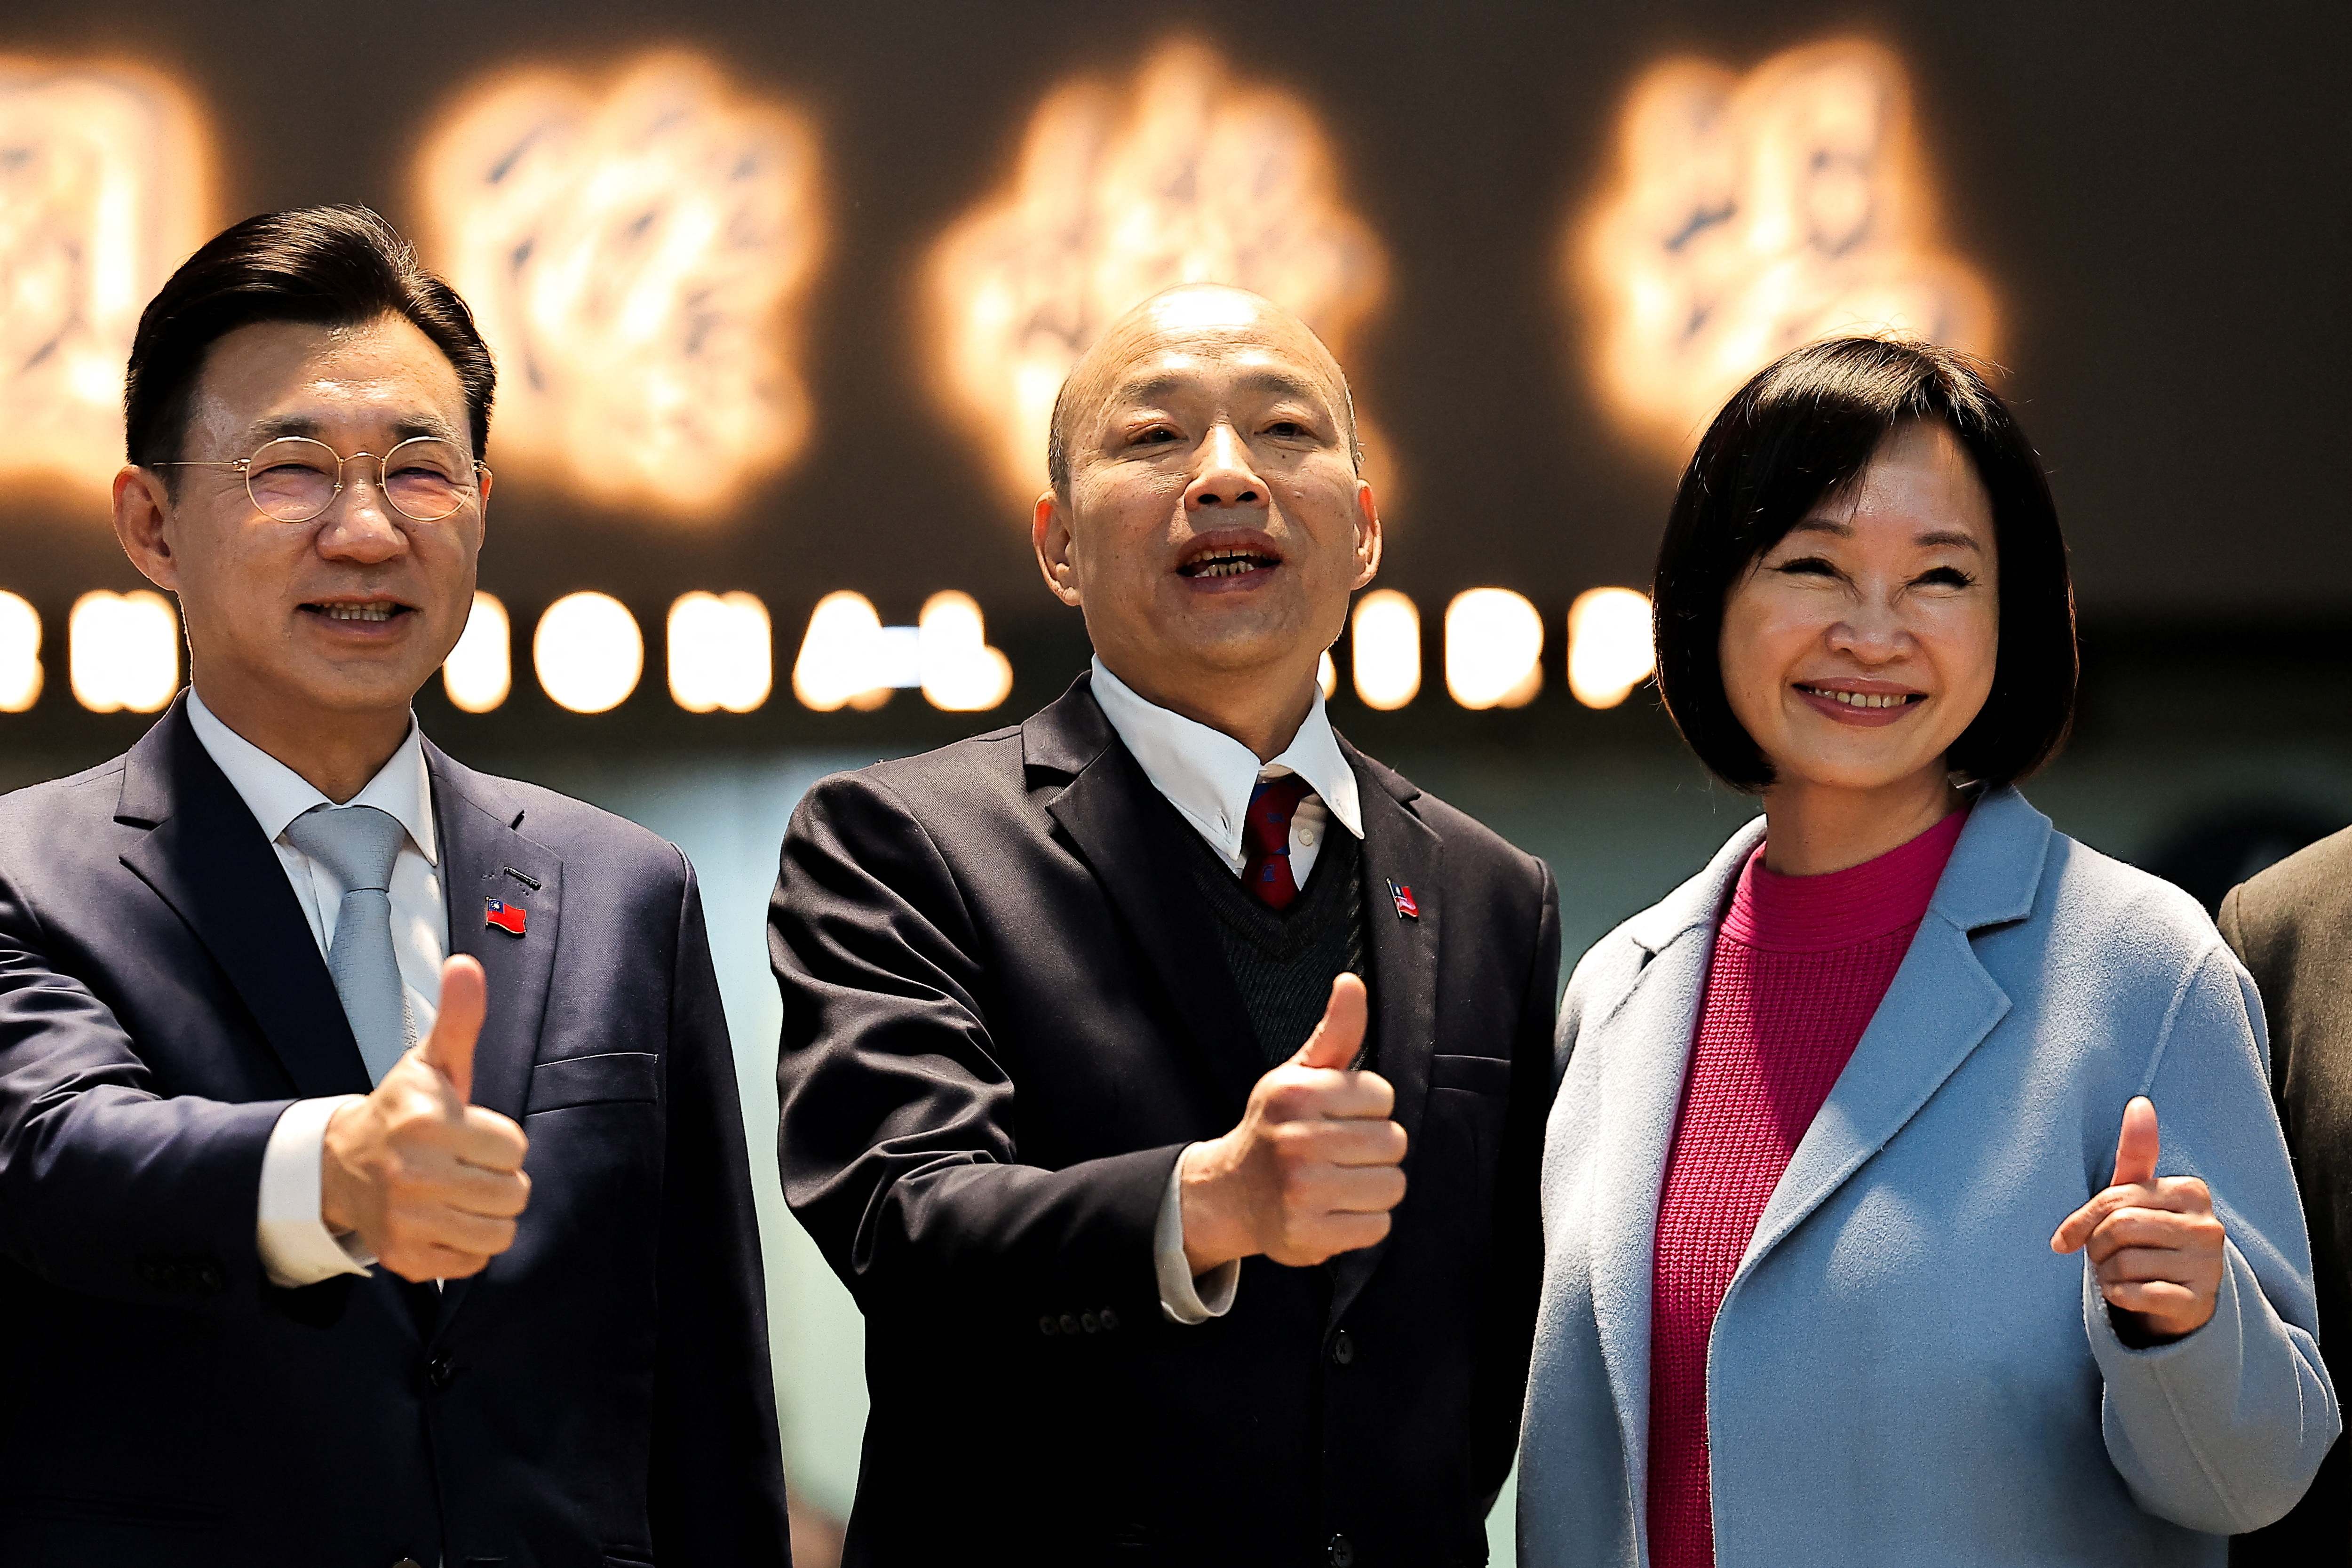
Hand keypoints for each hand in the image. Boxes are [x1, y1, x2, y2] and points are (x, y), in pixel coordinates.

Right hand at [321, 955, 530, 1281]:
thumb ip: (459, 1017)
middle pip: (513, 1193)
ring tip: (464, 1191)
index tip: (471, 1132)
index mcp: (427, 1124)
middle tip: (470, 1165)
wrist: (341, 1165)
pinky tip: (447, 1218)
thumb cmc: (402, 1110)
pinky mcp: (406, 1258)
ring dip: (490, 1213)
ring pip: (499, 1232)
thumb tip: (466, 964)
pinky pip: (474, 1262)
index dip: (500, 1140)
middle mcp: (414, 1176)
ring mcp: (407, 1221)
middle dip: (500, 1178)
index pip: (514, 1147)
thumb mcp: (431, 1062)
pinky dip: (469, 1245)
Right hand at [1178, 974, 1406, 1272]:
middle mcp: (1296, 1140)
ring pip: (1392, 1185)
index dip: (1368, 1109)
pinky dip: (1364, 1223)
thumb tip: (1352, 983)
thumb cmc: (1276, 1128)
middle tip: (1341, 1153)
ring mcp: (1302, 1190)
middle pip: (1393, 1142)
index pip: (1382, 1096)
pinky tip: (1335, 1211)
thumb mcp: (1299, 1075)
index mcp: (1297, 1094)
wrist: (1229, 1193)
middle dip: (1375, 1149)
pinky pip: (1378, 1227)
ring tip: (1341, 1182)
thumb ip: (1335, 1031)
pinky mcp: (1309, 1234)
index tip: (1339, 1117)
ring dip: (1374, 1188)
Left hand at [2050, 1096, 2225, 1342]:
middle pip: (2119, 1229)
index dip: (2082, 1222)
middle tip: (2101, 1257)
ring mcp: (2209, 1266)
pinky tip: (2126, 1293)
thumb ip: (2135, 1153)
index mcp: (2192, 1192)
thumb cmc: (2147, 1238)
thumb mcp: (2137, 1195)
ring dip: (2106, 1273)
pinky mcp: (2200, 1302)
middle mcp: (2209, 1227)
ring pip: (2125, 1263)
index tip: (2067, 1239)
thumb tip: (2139, 1102)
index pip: (2115, 1199)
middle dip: (2096, 1247)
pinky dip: (2118, 1295)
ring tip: (2117, 1274)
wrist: (2175, 1299)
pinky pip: (2137, 1294)